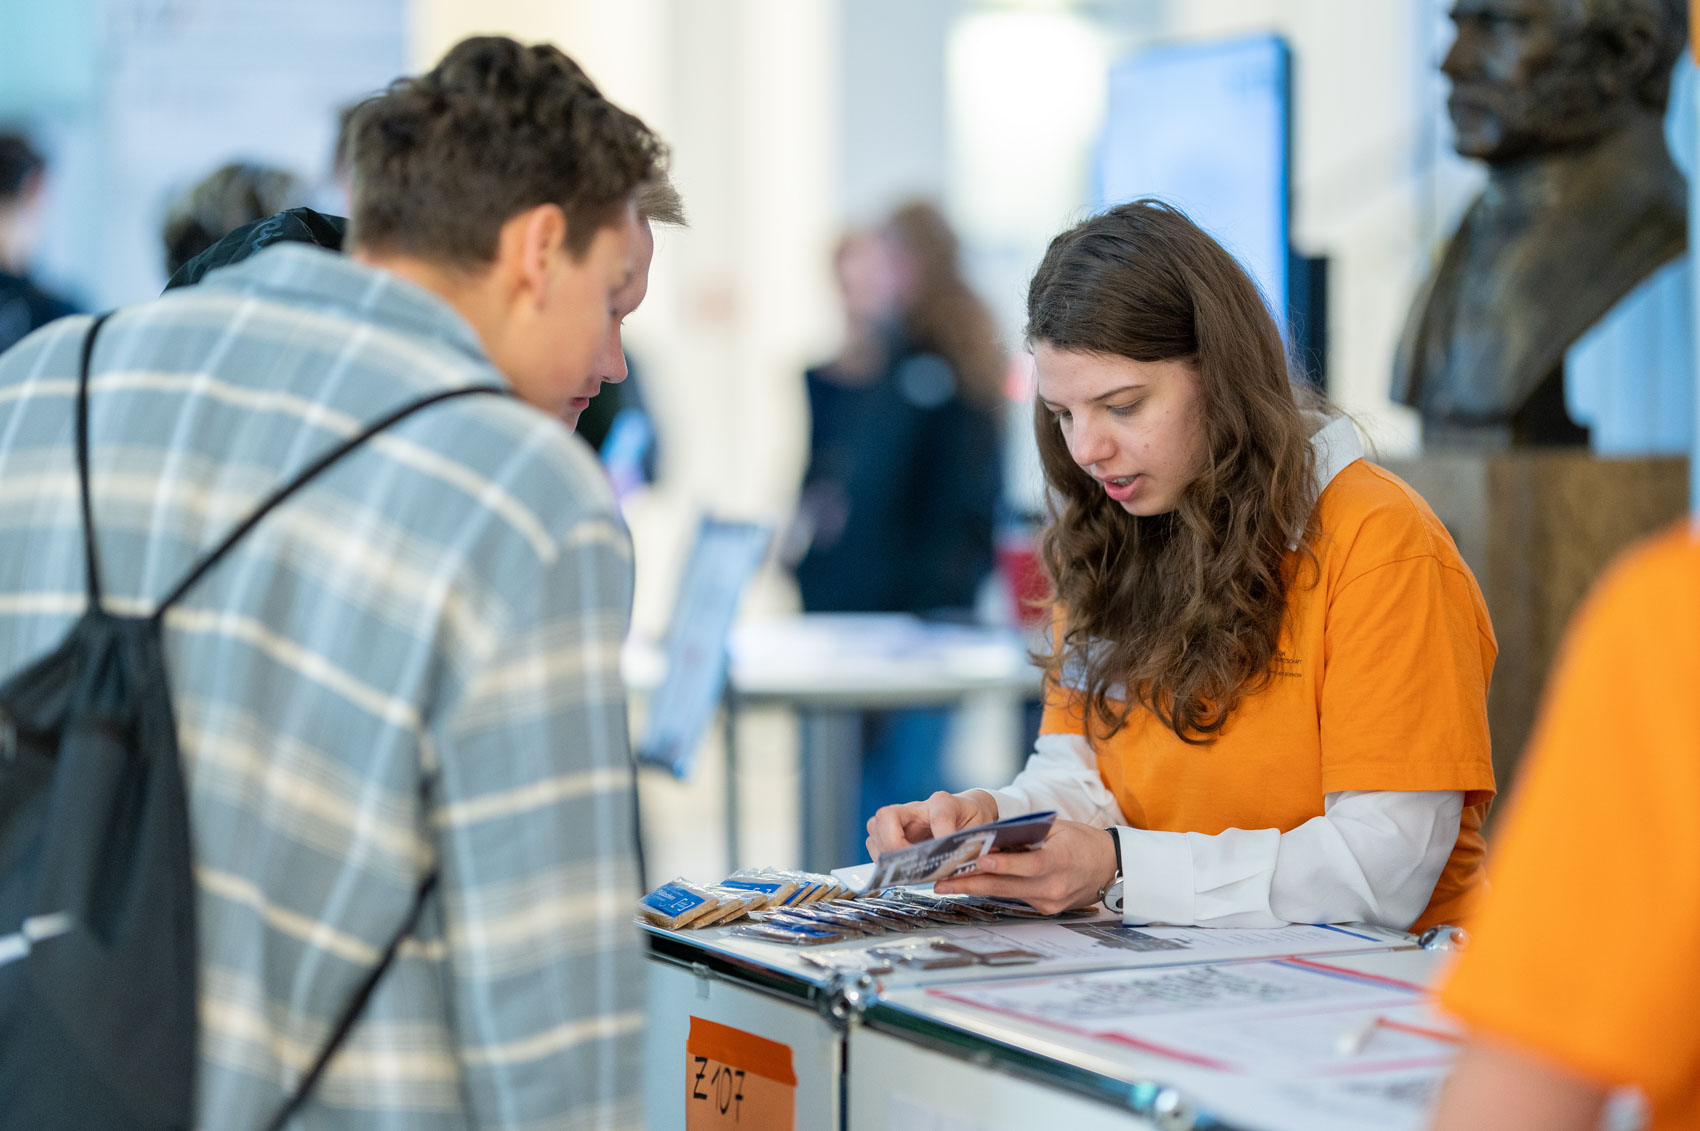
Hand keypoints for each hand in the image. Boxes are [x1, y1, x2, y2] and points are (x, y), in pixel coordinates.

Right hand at [865, 790, 998, 858]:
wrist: (967, 813)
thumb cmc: (973, 821)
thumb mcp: (982, 832)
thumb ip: (973, 850)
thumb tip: (954, 871)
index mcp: (945, 803)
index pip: (939, 812)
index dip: (943, 831)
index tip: (948, 848)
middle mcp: (917, 808)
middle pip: (887, 815)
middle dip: (892, 843)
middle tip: (909, 862)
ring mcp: (902, 819)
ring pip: (875, 827)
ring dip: (883, 852)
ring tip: (902, 868)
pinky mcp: (894, 832)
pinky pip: (875, 842)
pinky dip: (883, 858)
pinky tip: (900, 869)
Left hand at [933, 819, 1117, 914]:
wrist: (1111, 868)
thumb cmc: (1082, 842)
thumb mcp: (1058, 830)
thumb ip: (1027, 834)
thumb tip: (990, 837)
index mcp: (1060, 861)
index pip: (1029, 865)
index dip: (1004, 864)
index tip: (980, 861)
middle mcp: (1054, 887)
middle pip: (1007, 886)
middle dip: (971, 882)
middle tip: (942, 881)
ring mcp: (1049, 902)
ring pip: (1006, 894)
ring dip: (975, 888)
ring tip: (946, 884)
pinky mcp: (1046, 910)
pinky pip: (1015, 898)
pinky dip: (994, 890)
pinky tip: (971, 885)